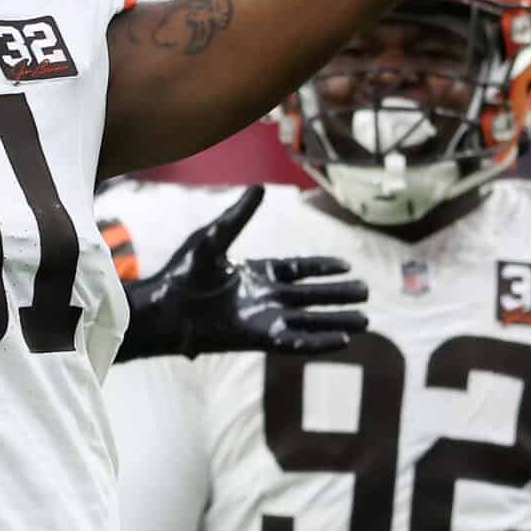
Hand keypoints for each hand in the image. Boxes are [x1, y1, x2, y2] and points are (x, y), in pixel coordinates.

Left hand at [117, 187, 367, 361]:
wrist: (163, 307)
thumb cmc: (182, 273)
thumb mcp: (213, 238)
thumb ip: (239, 216)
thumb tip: (260, 187)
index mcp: (254, 273)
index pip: (296, 270)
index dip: (321, 267)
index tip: (347, 265)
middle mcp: (263, 297)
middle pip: (310, 296)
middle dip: (337, 295)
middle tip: (366, 293)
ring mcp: (262, 319)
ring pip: (309, 320)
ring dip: (336, 320)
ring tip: (366, 321)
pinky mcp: (258, 338)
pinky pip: (296, 341)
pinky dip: (320, 342)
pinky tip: (344, 342)